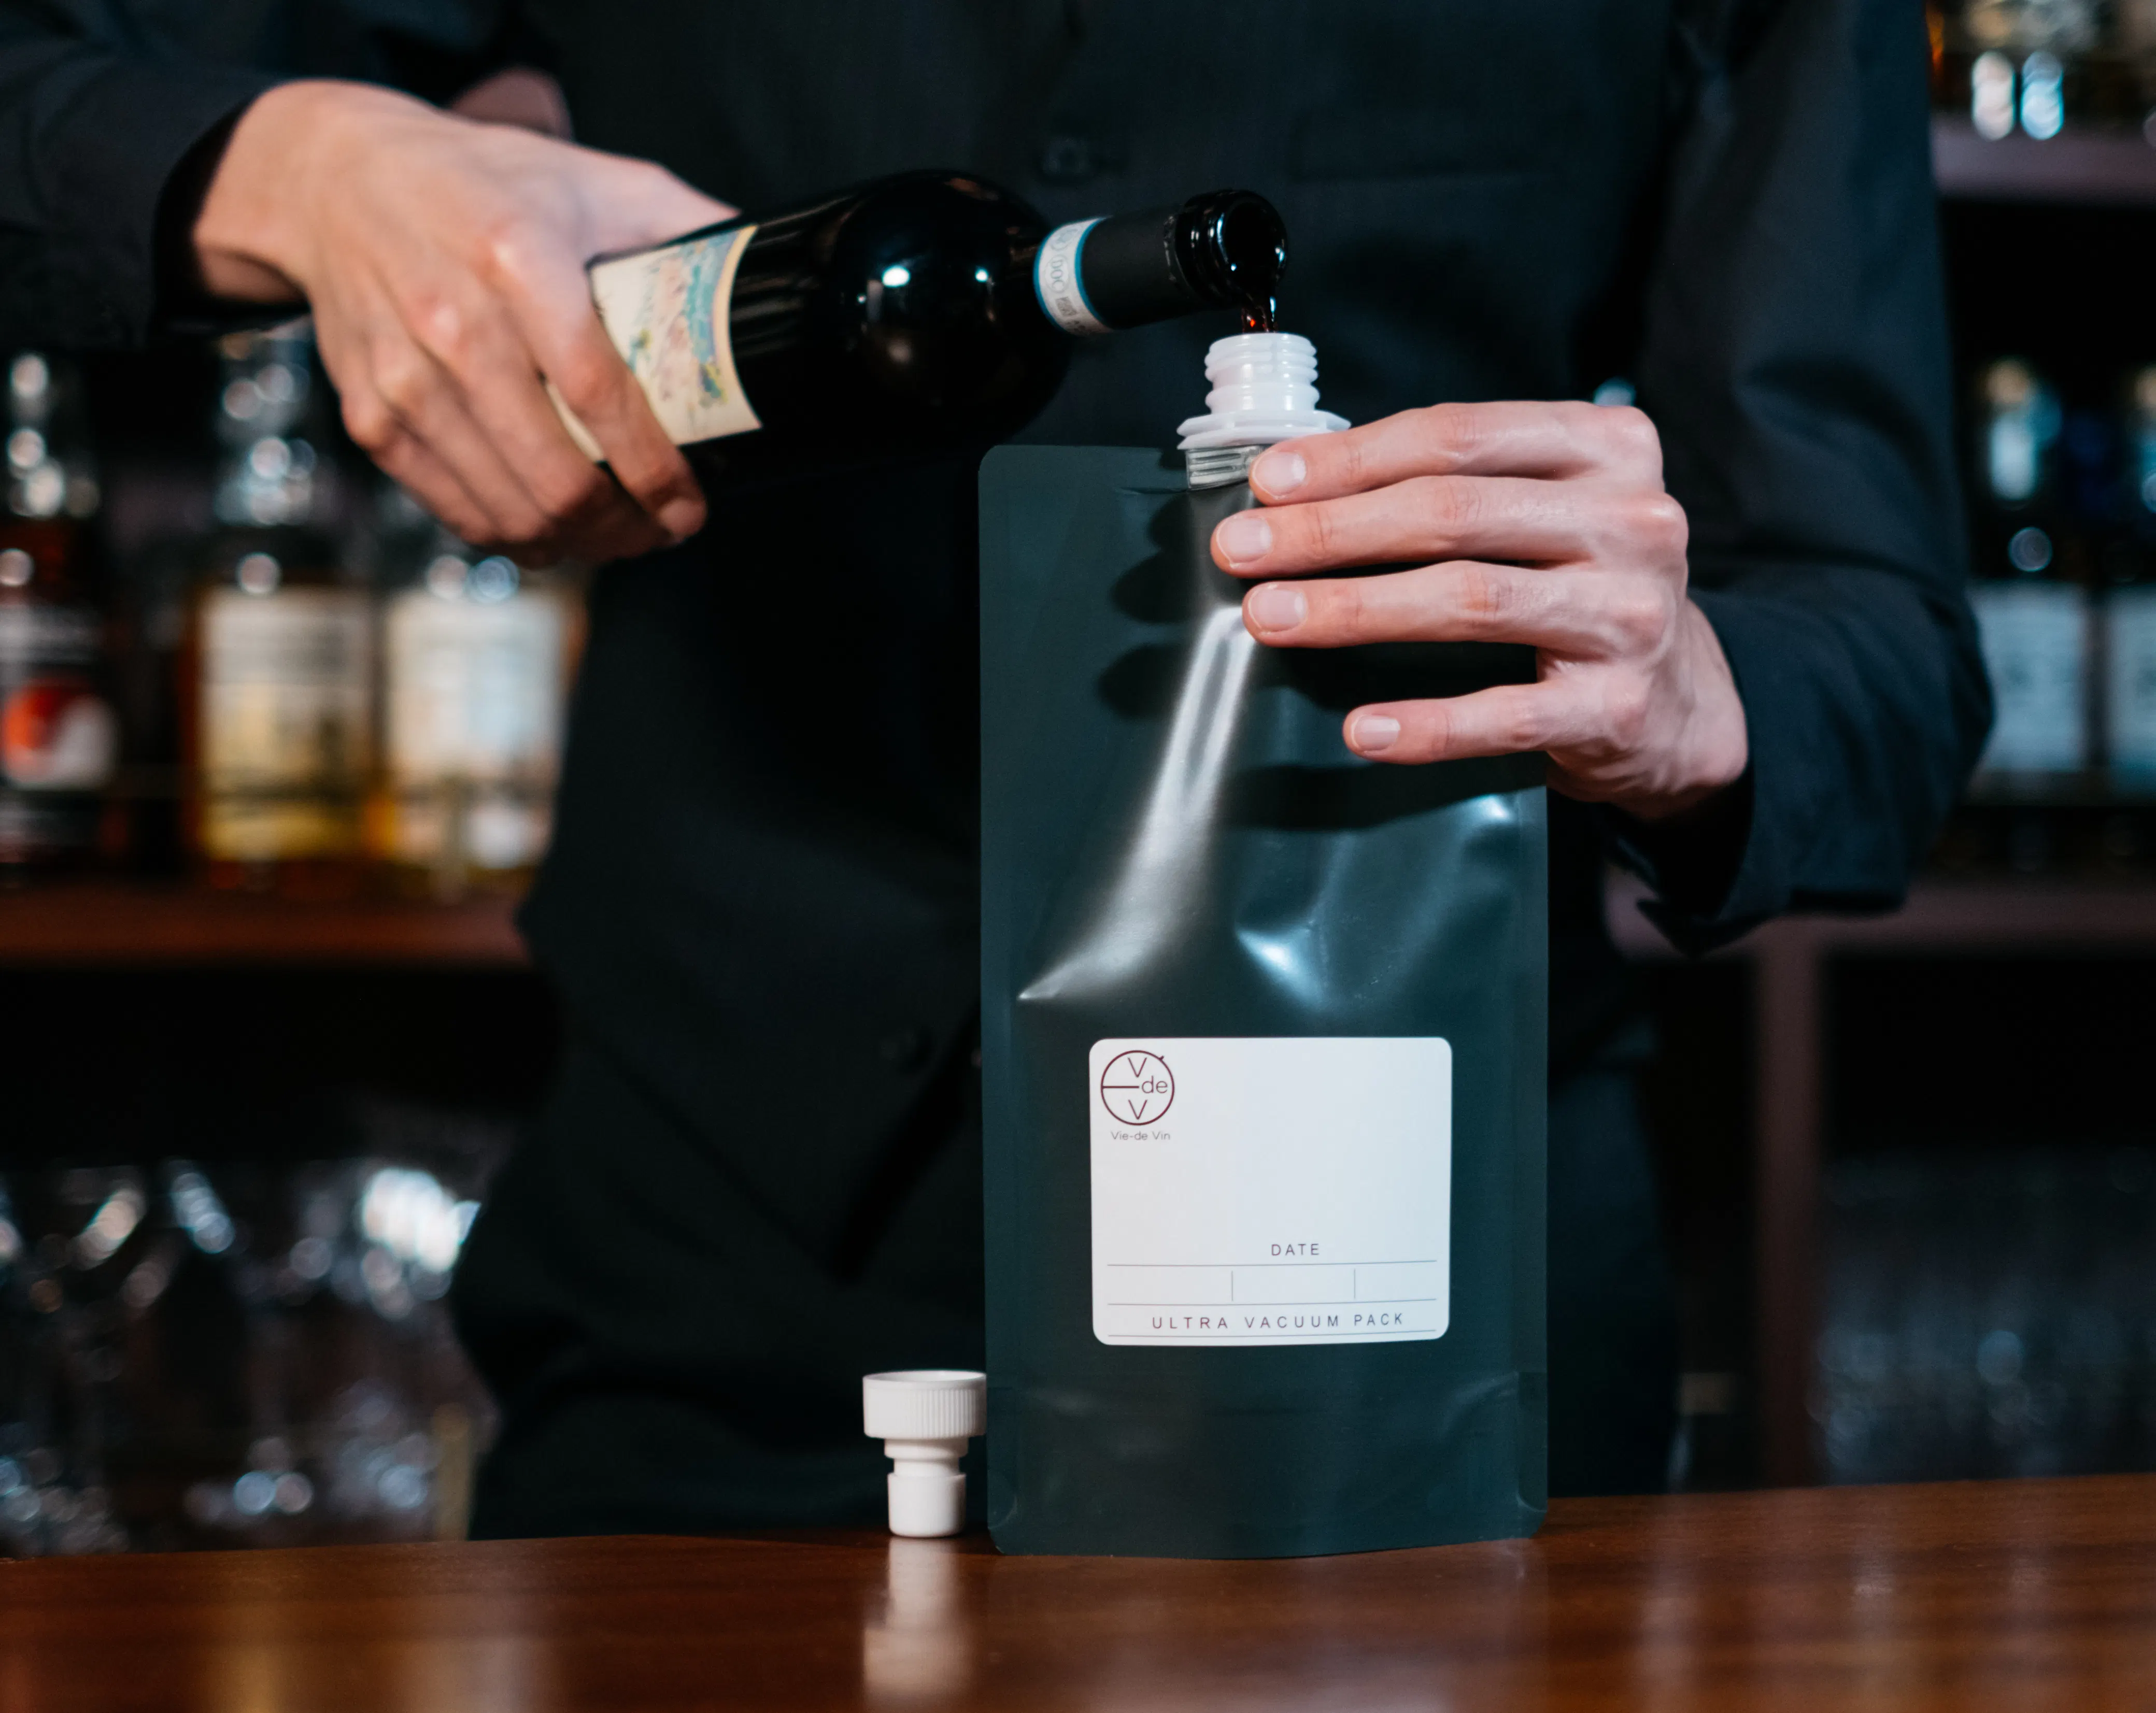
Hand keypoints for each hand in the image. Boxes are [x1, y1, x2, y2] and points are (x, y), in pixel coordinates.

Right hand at [193, 80, 731, 560]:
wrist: (338, 183)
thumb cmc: (481, 183)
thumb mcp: (590, 177)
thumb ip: (682, 223)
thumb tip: (772, 272)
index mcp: (518, 260)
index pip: (600, 396)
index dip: (654, 472)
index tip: (689, 506)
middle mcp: (454, 325)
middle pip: (556, 479)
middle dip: (626, 527)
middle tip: (661, 530)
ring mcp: (405, 380)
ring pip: (511, 511)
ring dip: (579, 544)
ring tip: (619, 536)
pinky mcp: (372, 418)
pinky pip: (457, 512)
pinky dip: (516, 538)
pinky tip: (553, 532)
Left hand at [1212, 401, 1748, 819]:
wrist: (1680, 704)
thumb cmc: (1580, 589)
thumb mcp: (1544, 512)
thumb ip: (1455, 485)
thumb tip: (1297, 488)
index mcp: (1608, 449)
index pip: (1457, 435)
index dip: (1352, 458)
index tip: (1267, 482)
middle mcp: (1632, 521)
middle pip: (1451, 512)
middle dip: (1331, 531)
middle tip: (1241, 550)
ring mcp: (1629, 615)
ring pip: (1469, 601)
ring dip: (1354, 609)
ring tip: (1269, 617)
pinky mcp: (1616, 707)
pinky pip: (1504, 713)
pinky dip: (1426, 723)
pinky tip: (1361, 726)